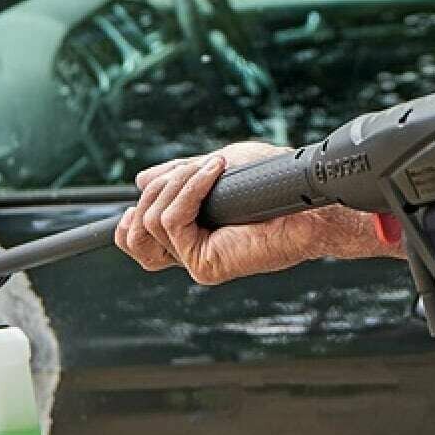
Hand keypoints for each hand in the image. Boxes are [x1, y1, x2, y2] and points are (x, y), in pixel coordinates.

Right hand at [116, 140, 393, 284]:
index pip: (134, 241)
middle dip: (153, 192)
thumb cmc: (272, 184)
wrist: (307, 200)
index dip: (127, 219)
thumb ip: (179, 177)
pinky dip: (190, 189)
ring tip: (211, 169)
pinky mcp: (207, 265)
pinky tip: (215, 173)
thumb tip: (141, 181)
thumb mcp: (215, 169)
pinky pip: (174, 222)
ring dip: (176, 184)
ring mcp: (196, 261)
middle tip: (192, 170)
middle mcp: (189, 253)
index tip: (144, 190)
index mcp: (189, 235)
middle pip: (131, 237)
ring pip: (150, 223)